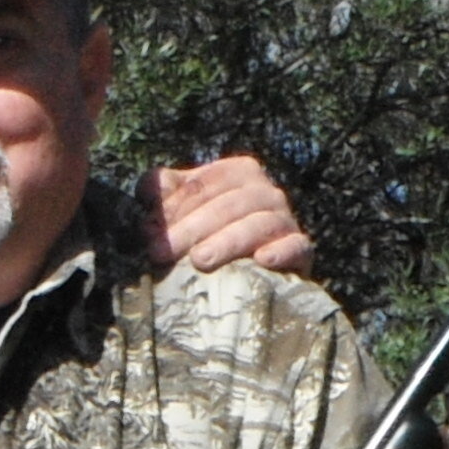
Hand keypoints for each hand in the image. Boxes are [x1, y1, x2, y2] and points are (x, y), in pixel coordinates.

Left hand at [147, 153, 316, 276]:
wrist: (257, 275)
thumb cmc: (211, 237)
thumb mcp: (186, 211)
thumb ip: (164, 196)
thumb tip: (147, 193)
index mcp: (239, 172)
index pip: (203, 185)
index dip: (173, 208)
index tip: (147, 232)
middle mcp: (266, 191)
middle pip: (227, 204)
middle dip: (191, 228)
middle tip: (161, 253)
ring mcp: (286, 219)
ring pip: (259, 223)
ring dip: (227, 241)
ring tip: (199, 261)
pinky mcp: (302, 249)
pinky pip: (296, 245)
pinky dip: (281, 251)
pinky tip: (262, 261)